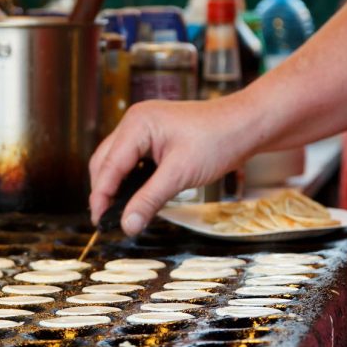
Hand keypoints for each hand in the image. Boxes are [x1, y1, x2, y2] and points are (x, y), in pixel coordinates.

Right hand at [89, 94, 254, 235]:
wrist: (247, 125)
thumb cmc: (219, 140)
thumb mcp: (180, 175)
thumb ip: (149, 200)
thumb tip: (127, 225)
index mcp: (137, 124)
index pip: (108, 165)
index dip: (101, 196)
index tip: (100, 221)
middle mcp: (135, 122)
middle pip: (105, 161)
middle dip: (103, 191)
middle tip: (107, 220)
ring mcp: (144, 127)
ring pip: (117, 161)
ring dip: (115, 185)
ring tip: (118, 211)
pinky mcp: (154, 136)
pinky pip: (132, 159)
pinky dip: (129, 178)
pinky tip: (135, 195)